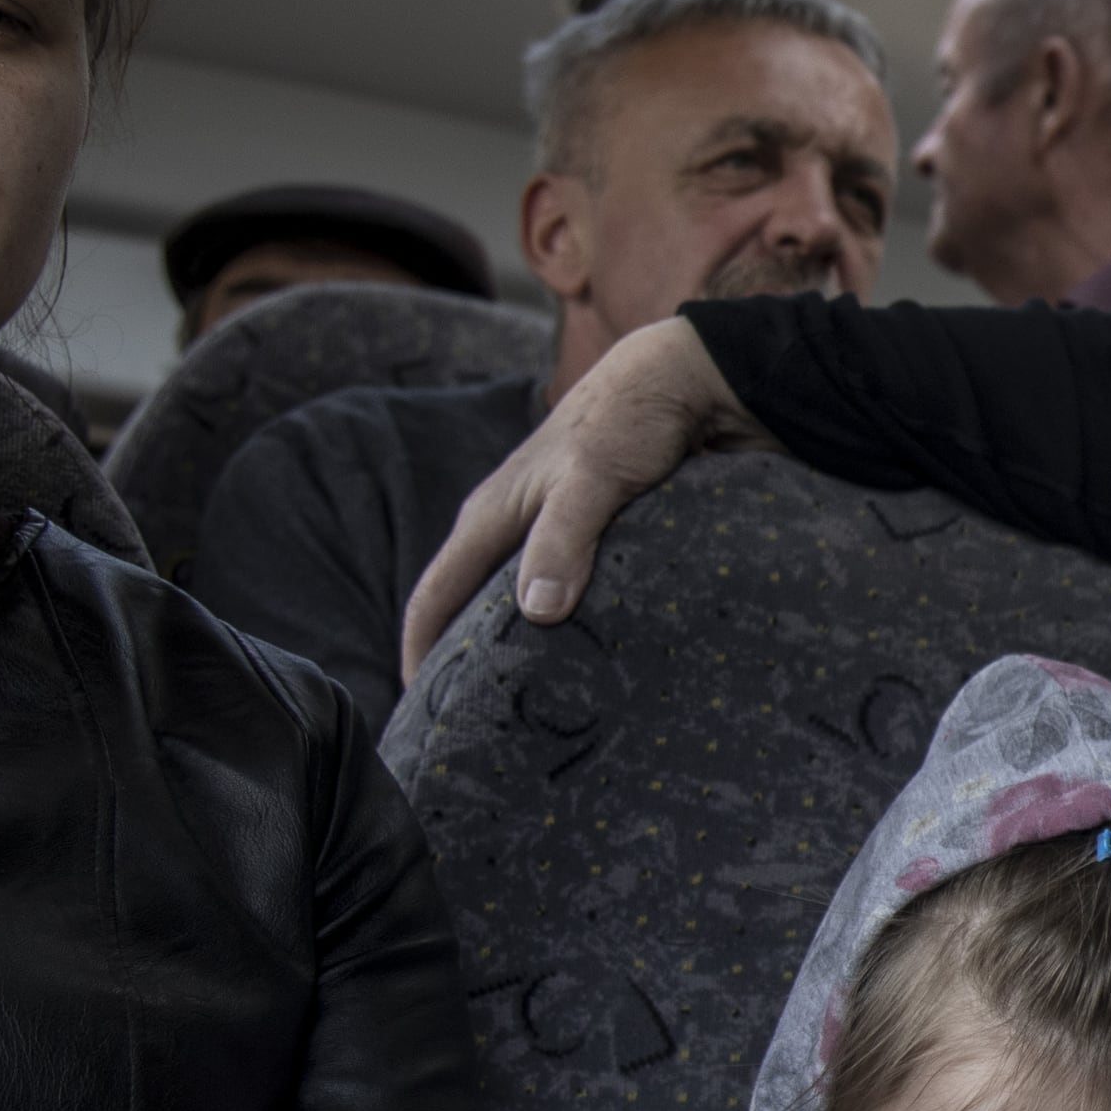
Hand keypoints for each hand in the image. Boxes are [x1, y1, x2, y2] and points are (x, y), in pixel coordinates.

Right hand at [400, 318, 759, 682]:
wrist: (692, 379)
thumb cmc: (632, 417)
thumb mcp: (594, 477)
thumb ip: (563, 540)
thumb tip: (533, 614)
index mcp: (492, 515)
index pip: (434, 597)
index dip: (418, 653)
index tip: (417, 712)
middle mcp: (516, 529)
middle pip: (473, 609)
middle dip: (468, 664)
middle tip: (478, 730)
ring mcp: (557, 535)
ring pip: (526, 606)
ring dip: (526, 652)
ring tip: (536, 714)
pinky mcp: (601, 540)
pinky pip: (575, 596)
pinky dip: (575, 633)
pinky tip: (596, 671)